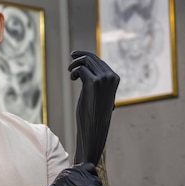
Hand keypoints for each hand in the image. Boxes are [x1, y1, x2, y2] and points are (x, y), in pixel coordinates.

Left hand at [69, 50, 119, 165]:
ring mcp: (103, 79)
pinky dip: (74, 72)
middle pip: (92, 58)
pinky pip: (80, 69)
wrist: (95, 128)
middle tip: (70, 63)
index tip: (76, 57)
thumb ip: (98, 84)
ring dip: (75, 64)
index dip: (86, 57)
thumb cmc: (95, 114)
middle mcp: (110, 76)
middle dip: (79, 58)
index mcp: (114, 78)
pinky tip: (73, 78)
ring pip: (86, 61)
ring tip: (70, 72)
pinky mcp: (93, 83)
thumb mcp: (100, 96)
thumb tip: (87, 72)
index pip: (99, 61)